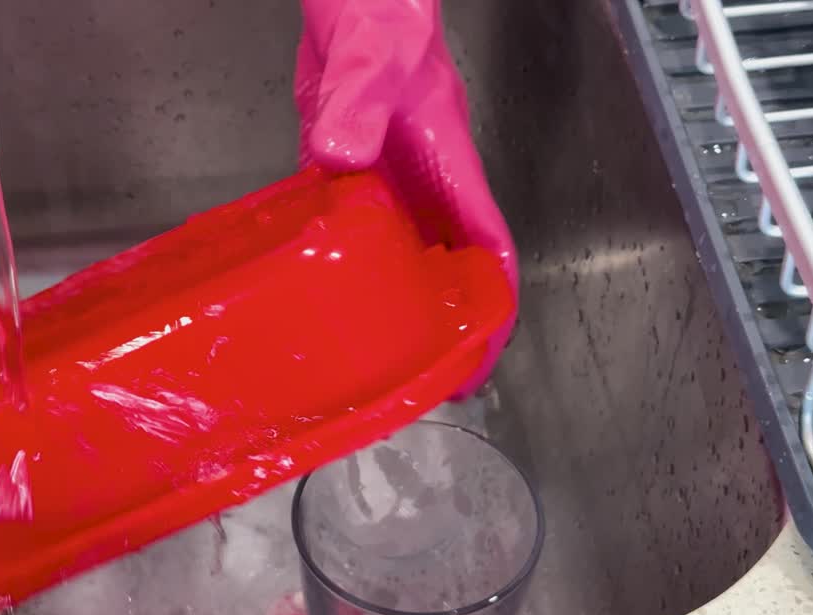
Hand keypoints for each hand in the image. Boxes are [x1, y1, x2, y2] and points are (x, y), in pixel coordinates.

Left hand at [294, 0, 517, 397]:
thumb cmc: (381, 11)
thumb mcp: (373, 57)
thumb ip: (358, 104)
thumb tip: (342, 156)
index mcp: (445, 162)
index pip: (485, 245)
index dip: (490, 304)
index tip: (482, 354)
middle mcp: (420, 178)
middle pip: (446, 263)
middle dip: (447, 321)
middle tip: (431, 379)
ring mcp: (382, 171)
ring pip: (398, 250)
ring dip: (396, 299)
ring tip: (382, 352)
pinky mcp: (343, 161)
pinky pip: (348, 223)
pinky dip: (342, 258)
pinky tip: (321, 287)